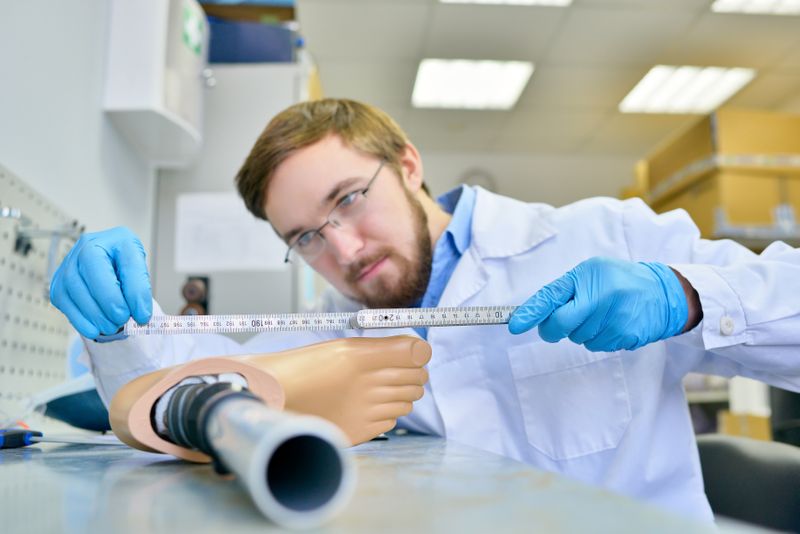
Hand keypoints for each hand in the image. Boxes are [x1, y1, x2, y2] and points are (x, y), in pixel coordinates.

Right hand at [50, 227, 151, 338]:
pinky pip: (65, 303)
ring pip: (77, 290)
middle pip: (96, 275)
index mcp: (117, 239)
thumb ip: (141, 289)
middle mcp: (89, 246)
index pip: (128, 265)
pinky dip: (81, 321)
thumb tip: (140, 315)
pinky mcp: (58, 283)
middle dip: (111, 303)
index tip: (143, 315)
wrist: (106, 267)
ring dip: (97, 315)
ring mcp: (69, 264)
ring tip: (112, 325)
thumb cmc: (124, 267)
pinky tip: (95, 328)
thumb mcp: (140, 271)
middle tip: (123, 319)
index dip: (136, 293)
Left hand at [508, 257, 688, 351]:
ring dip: (581, 332)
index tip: (514, 326)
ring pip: (578, 338)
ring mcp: (615, 319)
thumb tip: (537, 315)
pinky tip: (612, 324)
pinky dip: (598, 338)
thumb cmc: (618, 281)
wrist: (663, 293)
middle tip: (561, 323)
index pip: (552, 297)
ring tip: (601, 314)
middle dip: (554, 329)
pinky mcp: (626, 337)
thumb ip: (565, 292)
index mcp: (589, 277)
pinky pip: (597, 346)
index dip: (531, 313)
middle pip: (561, 325)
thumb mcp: (592, 274)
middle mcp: (601, 297)